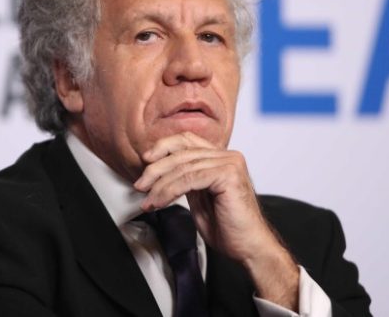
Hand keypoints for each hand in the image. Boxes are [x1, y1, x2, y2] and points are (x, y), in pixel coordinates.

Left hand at [133, 132, 298, 309]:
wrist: (248, 248)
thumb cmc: (227, 227)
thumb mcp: (199, 197)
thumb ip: (186, 179)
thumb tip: (158, 171)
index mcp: (222, 157)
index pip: (187, 140)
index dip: (163, 147)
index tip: (145, 162)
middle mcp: (228, 156)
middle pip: (182, 153)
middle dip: (155, 170)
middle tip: (140, 186)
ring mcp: (230, 163)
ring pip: (183, 167)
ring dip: (159, 185)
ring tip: (148, 201)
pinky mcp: (228, 175)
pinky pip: (189, 179)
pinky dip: (169, 191)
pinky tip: (159, 203)